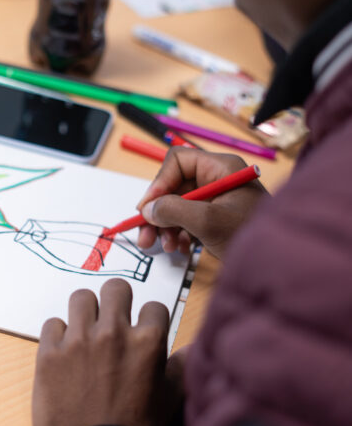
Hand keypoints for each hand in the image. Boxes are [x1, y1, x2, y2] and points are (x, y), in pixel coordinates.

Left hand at [32, 279, 177, 425]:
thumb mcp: (170, 399)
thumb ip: (181, 367)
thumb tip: (193, 347)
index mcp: (147, 341)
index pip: (154, 306)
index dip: (149, 320)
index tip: (143, 333)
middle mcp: (112, 332)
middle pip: (116, 288)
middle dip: (117, 302)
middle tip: (112, 321)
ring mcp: (78, 341)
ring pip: (80, 297)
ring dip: (85, 312)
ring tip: (85, 332)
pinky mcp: (49, 354)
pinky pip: (52, 324)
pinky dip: (58, 336)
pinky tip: (64, 353)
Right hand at [135, 149, 267, 260]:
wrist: (279, 264)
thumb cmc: (250, 235)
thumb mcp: (208, 221)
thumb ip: (174, 211)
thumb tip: (148, 210)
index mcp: (220, 168)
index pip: (178, 162)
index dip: (159, 183)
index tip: (147, 208)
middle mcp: (217, 179)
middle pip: (175, 186)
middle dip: (159, 211)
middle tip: (145, 236)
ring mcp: (217, 199)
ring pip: (178, 205)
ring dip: (166, 226)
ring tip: (165, 247)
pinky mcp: (217, 217)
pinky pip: (188, 218)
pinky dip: (179, 233)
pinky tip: (179, 248)